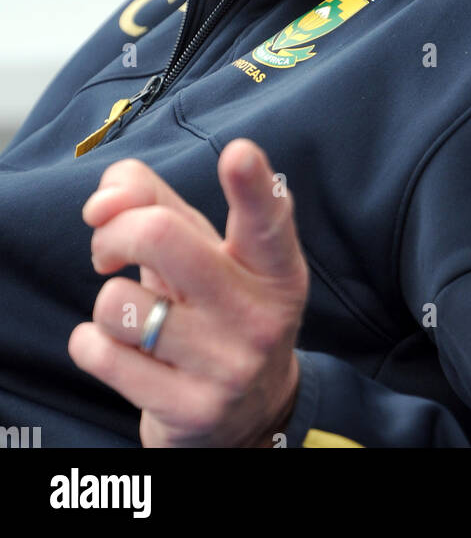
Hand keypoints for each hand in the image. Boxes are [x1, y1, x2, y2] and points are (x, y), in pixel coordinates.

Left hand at [68, 138, 308, 447]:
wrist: (244, 418)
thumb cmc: (214, 307)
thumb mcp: (202, 248)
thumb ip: (153, 200)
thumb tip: (101, 202)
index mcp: (274, 266)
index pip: (265, 219)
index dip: (252, 185)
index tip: (240, 154)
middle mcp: (259, 315)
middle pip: (159, 235)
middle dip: (113, 232)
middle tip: (110, 250)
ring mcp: (227, 366)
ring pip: (117, 303)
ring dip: (109, 303)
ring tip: (136, 317)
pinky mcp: (189, 411)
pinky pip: (99, 353)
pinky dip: (92, 344)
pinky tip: (124, 354)